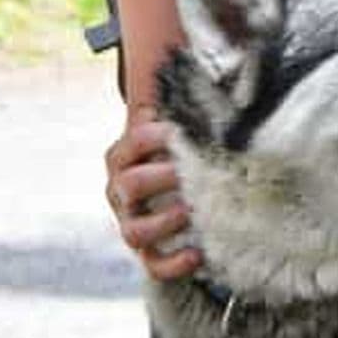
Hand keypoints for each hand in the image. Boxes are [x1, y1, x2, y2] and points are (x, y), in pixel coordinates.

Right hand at [105, 115, 201, 279]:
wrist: (169, 184)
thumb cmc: (179, 146)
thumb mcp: (177, 124)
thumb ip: (185, 106)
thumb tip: (217, 73)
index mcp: (123, 154)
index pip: (130, 144)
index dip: (151, 137)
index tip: (178, 131)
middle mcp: (120, 189)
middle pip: (129, 186)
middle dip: (161, 177)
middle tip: (191, 171)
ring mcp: (131, 222)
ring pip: (134, 229)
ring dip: (164, 221)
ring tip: (191, 211)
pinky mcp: (148, 251)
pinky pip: (153, 265)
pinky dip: (174, 262)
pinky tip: (198, 253)